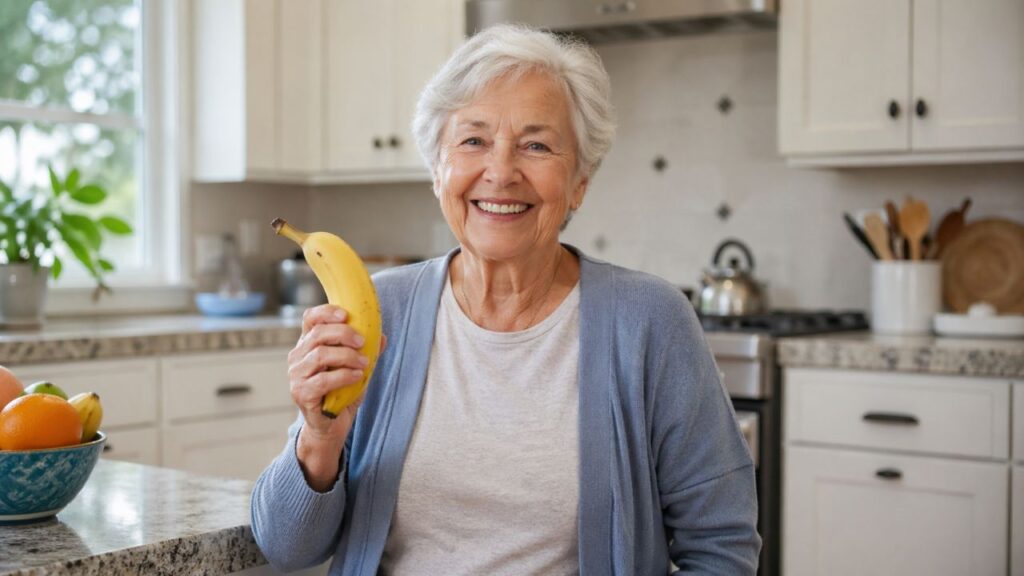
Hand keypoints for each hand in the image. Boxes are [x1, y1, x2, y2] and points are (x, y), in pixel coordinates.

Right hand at [288, 304, 385, 488]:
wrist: (331, 426)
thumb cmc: (341, 393)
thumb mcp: (356, 368)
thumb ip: (367, 352)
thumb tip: (383, 337)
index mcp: (308, 344)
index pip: (310, 318)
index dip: (326, 312)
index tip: (346, 314)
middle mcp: (298, 357)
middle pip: (318, 334)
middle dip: (344, 334)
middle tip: (363, 342)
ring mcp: (297, 375)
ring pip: (320, 354)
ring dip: (347, 356)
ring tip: (364, 363)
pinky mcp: (301, 393)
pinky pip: (323, 379)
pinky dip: (344, 375)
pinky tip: (357, 376)